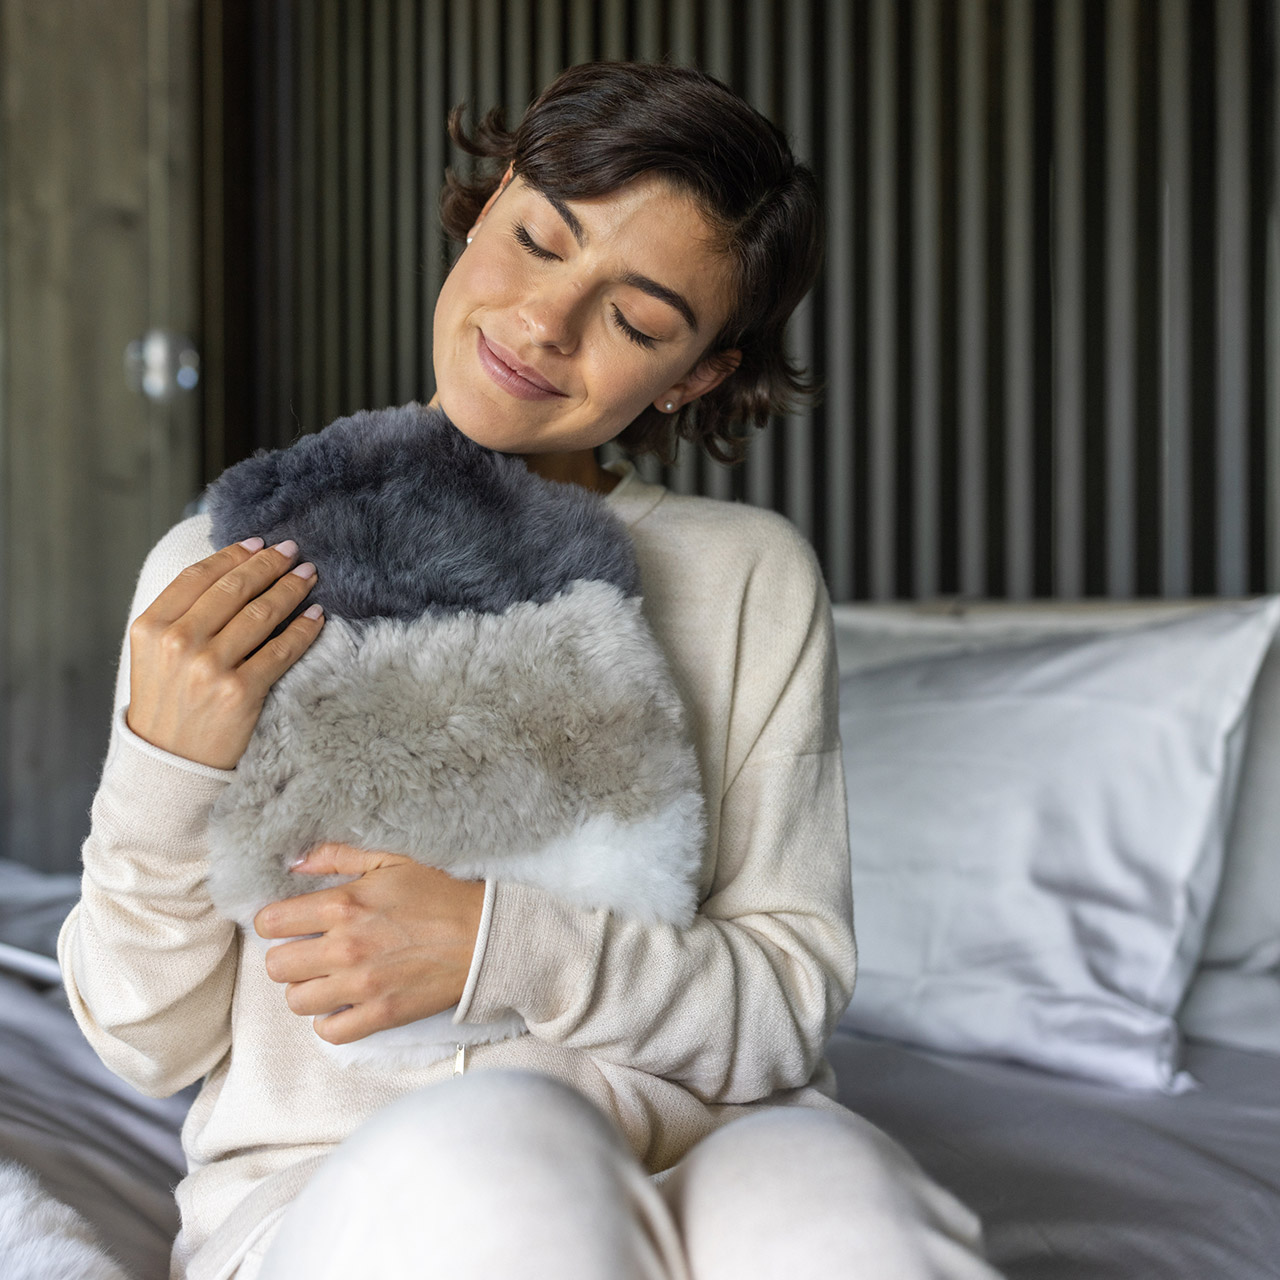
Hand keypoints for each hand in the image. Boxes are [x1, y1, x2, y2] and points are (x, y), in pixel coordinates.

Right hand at [126, 538, 323, 769]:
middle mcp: (177, 643)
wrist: (168, 765)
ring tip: (308, 576)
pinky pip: (281, 651)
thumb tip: (229, 571)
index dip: (233, 554)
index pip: (199, 576)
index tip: (257, 542)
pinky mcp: (240, 692)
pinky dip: (304, 629)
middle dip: (269, 564)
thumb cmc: (167, 705)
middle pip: (234, 588)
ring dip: (291, 589)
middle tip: (292, 551)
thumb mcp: (154, 655)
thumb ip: (181, 616)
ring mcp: (209, 667)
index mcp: (150, 627)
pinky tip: (317, 616)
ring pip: (261, 613)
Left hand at [254, 843, 484, 1044]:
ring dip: (307, 990)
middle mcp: (345, 948)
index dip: (275, 922)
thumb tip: (297, 862)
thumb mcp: (391, 861)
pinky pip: (329, 1033)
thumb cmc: (438, 895)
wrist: (484, 935)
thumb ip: (339, 856)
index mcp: (344, 905)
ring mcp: (362, 986)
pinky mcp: (380, 1015)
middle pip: (276, 966)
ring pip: (296, 1001)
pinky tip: (344, 1004)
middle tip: (310, 952)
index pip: (271, 922)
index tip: (289, 924)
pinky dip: (330, 1022)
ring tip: (327, 979)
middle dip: (289, 957)